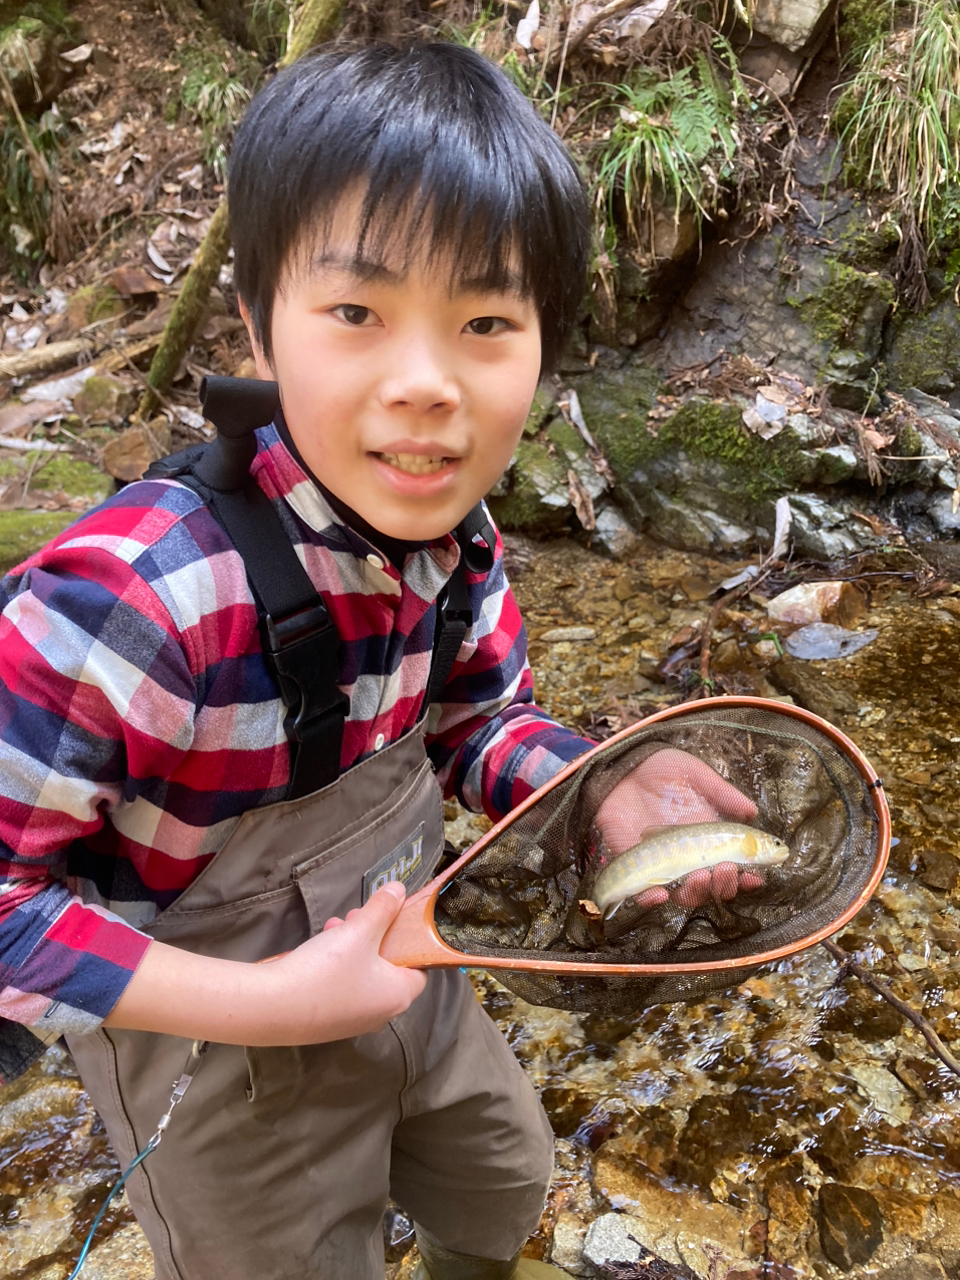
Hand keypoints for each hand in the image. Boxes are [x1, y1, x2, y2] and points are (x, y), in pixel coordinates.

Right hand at [105, 882, 427, 1044]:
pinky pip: (340, 987)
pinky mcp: (324, 1022)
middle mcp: (379, 1015)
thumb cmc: (327, 969)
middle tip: (359, 916)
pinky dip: (335, 965)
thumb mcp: (359, 930)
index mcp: (398, 996)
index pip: (421, 971)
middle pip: (388, 970)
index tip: (396, 921)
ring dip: (352, 946)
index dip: (411, 944)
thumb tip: (400, 889)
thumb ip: (382, 908)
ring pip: (362, 976)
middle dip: (375, 937)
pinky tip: (318, 945)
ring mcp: (350, 1022)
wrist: (272, 1006)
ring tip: (334, 925)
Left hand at [594, 748, 762, 908]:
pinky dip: (652, 899)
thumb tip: (752, 811)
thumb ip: (723, 793)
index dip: (747, 877)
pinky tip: (661, 894)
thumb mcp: (697, 775)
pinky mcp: (634, 865)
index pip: (733, 867)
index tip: (757, 876)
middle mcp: (688, 857)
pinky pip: (643, 892)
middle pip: (712, 886)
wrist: (623, 765)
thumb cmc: (662, 769)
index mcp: (708, 839)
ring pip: (684, 894)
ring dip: (696, 893)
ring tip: (701, 877)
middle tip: (726, 869)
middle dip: (724, 884)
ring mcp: (662, 864)